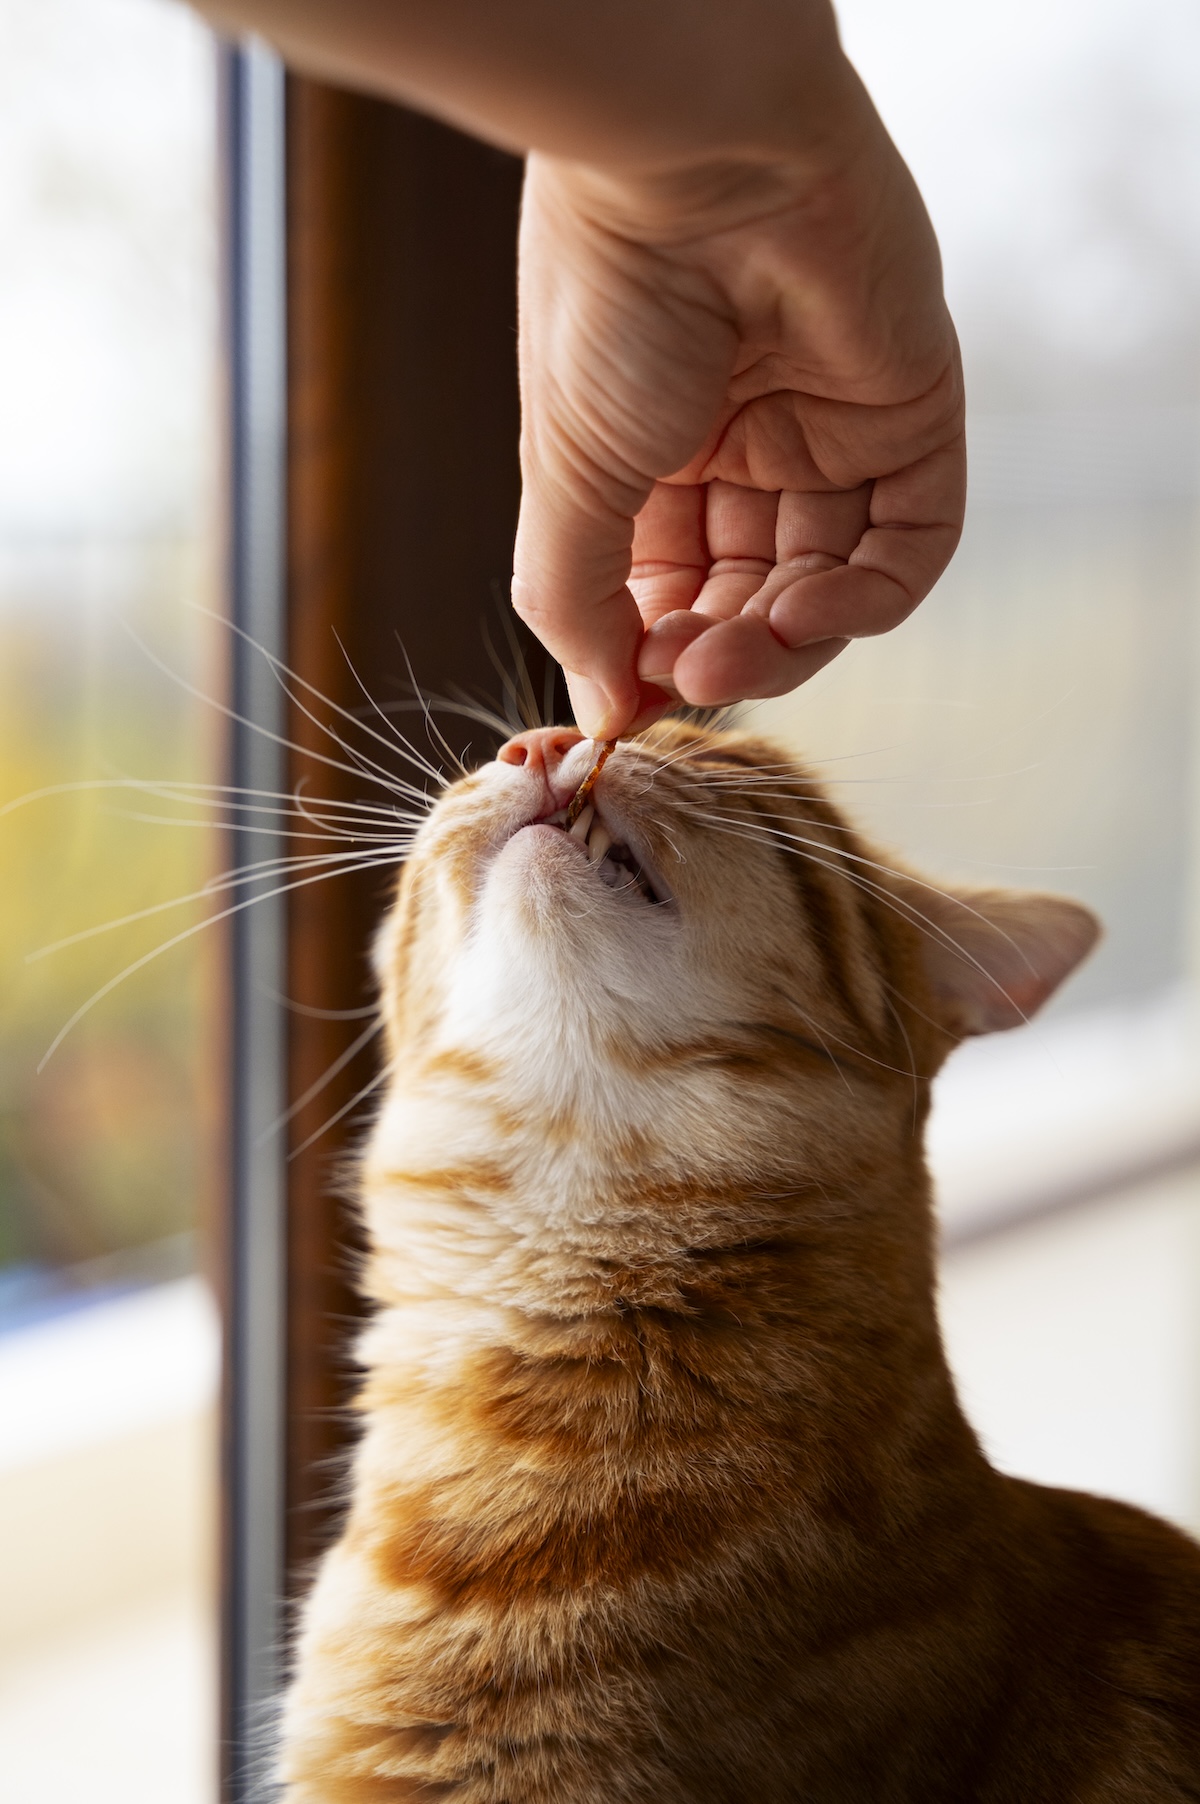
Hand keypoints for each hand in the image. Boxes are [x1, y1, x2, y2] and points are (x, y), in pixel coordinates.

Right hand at [513, 86, 965, 738]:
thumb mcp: (567, 475)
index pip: (668, 591)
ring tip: (726, 660)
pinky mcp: (909, 416)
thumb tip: (599, 714)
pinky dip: (862, 602)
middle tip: (681, 681)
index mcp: (651, 453)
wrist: (697, 163)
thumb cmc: (610, 301)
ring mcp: (828, 432)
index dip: (651, 656)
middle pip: (748, 598)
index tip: (626, 704)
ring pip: (823, 587)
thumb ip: (577, 600)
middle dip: (716, 657)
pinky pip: (908, 547)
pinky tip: (804, 615)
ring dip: (780, 644)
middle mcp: (742, 446)